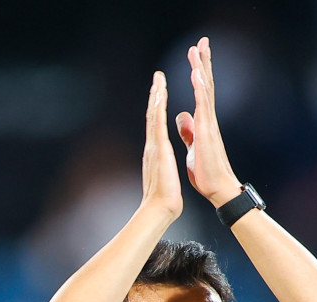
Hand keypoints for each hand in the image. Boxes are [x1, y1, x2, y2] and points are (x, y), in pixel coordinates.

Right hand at [141, 71, 182, 221]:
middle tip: (157, 78)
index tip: (159, 93)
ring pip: (154, 116)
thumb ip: (161, 164)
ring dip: (156, 96)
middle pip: (153, 115)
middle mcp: (152, 145)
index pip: (156, 125)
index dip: (158, 108)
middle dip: (155, 95)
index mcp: (156, 151)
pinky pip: (158, 124)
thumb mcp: (164, 174)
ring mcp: (154, 146)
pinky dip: (158, 109)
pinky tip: (160, 96)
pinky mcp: (159, 149)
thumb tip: (161, 162)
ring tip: (158, 80)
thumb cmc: (164, 196)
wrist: (159, 208)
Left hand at [175, 37, 243, 207]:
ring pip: (205, 90)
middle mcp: (208, 118)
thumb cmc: (206, 171)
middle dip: (203, 62)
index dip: (199, 71)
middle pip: (206, 84)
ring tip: (199, 49)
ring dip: (201, 68)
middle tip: (202, 41)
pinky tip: (196, 74)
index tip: (196, 53)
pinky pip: (203, 106)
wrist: (217, 188)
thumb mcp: (193, 146)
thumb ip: (188, 129)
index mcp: (203, 122)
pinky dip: (200, 89)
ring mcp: (209, 124)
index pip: (201, 90)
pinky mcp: (207, 132)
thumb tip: (182, 115)